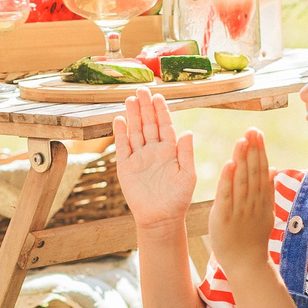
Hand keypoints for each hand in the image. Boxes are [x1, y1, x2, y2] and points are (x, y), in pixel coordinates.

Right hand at [109, 88, 195, 229]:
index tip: (158, 96)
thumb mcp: (187, 176)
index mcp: (170, 150)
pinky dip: (121, 133)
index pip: (165, 125)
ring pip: (135, 131)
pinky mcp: (126, 167)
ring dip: (133, 115)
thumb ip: (186, 153)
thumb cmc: (178, 199)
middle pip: (148, 124)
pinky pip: (123, 146)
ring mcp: (139, 157)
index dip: (161, 111)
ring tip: (130, 99)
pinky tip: (120, 119)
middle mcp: (154, 150)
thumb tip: (187, 132)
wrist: (160, 218)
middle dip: (145, 107)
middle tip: (142, 89)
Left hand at [208, 128, 273, 281]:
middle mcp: (253, 202)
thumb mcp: (265, 213)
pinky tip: (229, 164)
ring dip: (242, 160)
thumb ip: (268, 190)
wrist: (246, 264)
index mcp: (262, 199)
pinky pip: (227, 196)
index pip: (261, 170)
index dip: (260, 151)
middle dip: (253, 150)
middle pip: (254, 172)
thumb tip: (274, 168)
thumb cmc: (253, 238)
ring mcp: (240, 210)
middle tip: (252, 130)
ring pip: (242, 180)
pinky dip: (228, 180)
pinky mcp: (225, 217)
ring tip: (242, 141)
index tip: (257, 133)